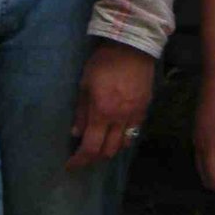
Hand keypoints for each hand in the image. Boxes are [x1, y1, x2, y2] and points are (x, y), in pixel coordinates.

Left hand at [69, 42, 155, 169]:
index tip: (71, 165)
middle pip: (107, 151)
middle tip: (84, 154)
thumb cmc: (103, 63)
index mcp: (102, 112)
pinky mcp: (144, 110)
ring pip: (122, 146)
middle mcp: (119, 119)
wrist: (132, 48)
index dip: (80, 160)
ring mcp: (134, 116)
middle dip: (94, 157)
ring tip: (99, 145)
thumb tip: (75, 133)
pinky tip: (115, 134)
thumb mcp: (84, 84)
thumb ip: (81, 111)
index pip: (90, 147)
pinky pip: (133, 133)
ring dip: (109, 150)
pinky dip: (122, 139)